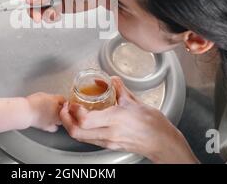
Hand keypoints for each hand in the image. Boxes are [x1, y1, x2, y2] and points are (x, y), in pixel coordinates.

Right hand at [27, 92, 65, 131]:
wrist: (25, 112)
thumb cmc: (31, 103)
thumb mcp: (43, 95)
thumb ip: (51, 97)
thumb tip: (54, 99)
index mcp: (55, 100)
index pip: (64, 100)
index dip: (61, 100)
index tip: (60, 101)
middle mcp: (57, 110)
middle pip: (65, 110)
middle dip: (63, 109)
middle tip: (58, 108)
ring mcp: (53, 119)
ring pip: (62, 119)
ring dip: (60, 117)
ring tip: (54, 116)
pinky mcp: (48, 127)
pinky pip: (55, 127)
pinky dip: (53, 126)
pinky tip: (50, 123)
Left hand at [60, 77, 198, 163]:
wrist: (162, 143)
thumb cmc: (153, 125)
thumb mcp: (136, 102)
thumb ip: (120, 90)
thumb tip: (112, 80)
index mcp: (116, 119)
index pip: (86, 120)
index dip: (73, 111)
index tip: (71, 101)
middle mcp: (110, 133)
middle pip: (77, 133)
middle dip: (66, 120)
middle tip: (64, 108)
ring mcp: (108, 142)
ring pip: (81, 138)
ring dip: (72, 126)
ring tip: (71, 114)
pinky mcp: (109, 146)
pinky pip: (90, 140)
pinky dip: (82, 131)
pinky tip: (84, 122)